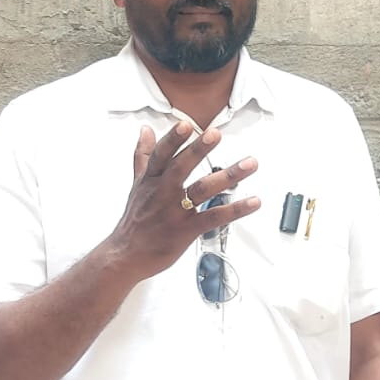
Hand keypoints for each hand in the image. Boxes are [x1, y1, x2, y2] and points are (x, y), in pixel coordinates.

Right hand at [106, 121, 259, 283]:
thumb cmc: (135, 219)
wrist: (126, 255)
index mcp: (151, 180)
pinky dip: (235, 209)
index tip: (185, 125)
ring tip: (249, 164)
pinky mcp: (187, 230)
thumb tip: (145, 130)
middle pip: (181, 167)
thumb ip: (144, 155)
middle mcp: (162, 193)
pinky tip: (252, 202)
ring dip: (228, 176)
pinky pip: (214, 217)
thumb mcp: (137, 184)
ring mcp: (175, 212)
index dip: (172, 140)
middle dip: (198, 150)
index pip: (161, 155)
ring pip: (202, 190)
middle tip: (215, 134)